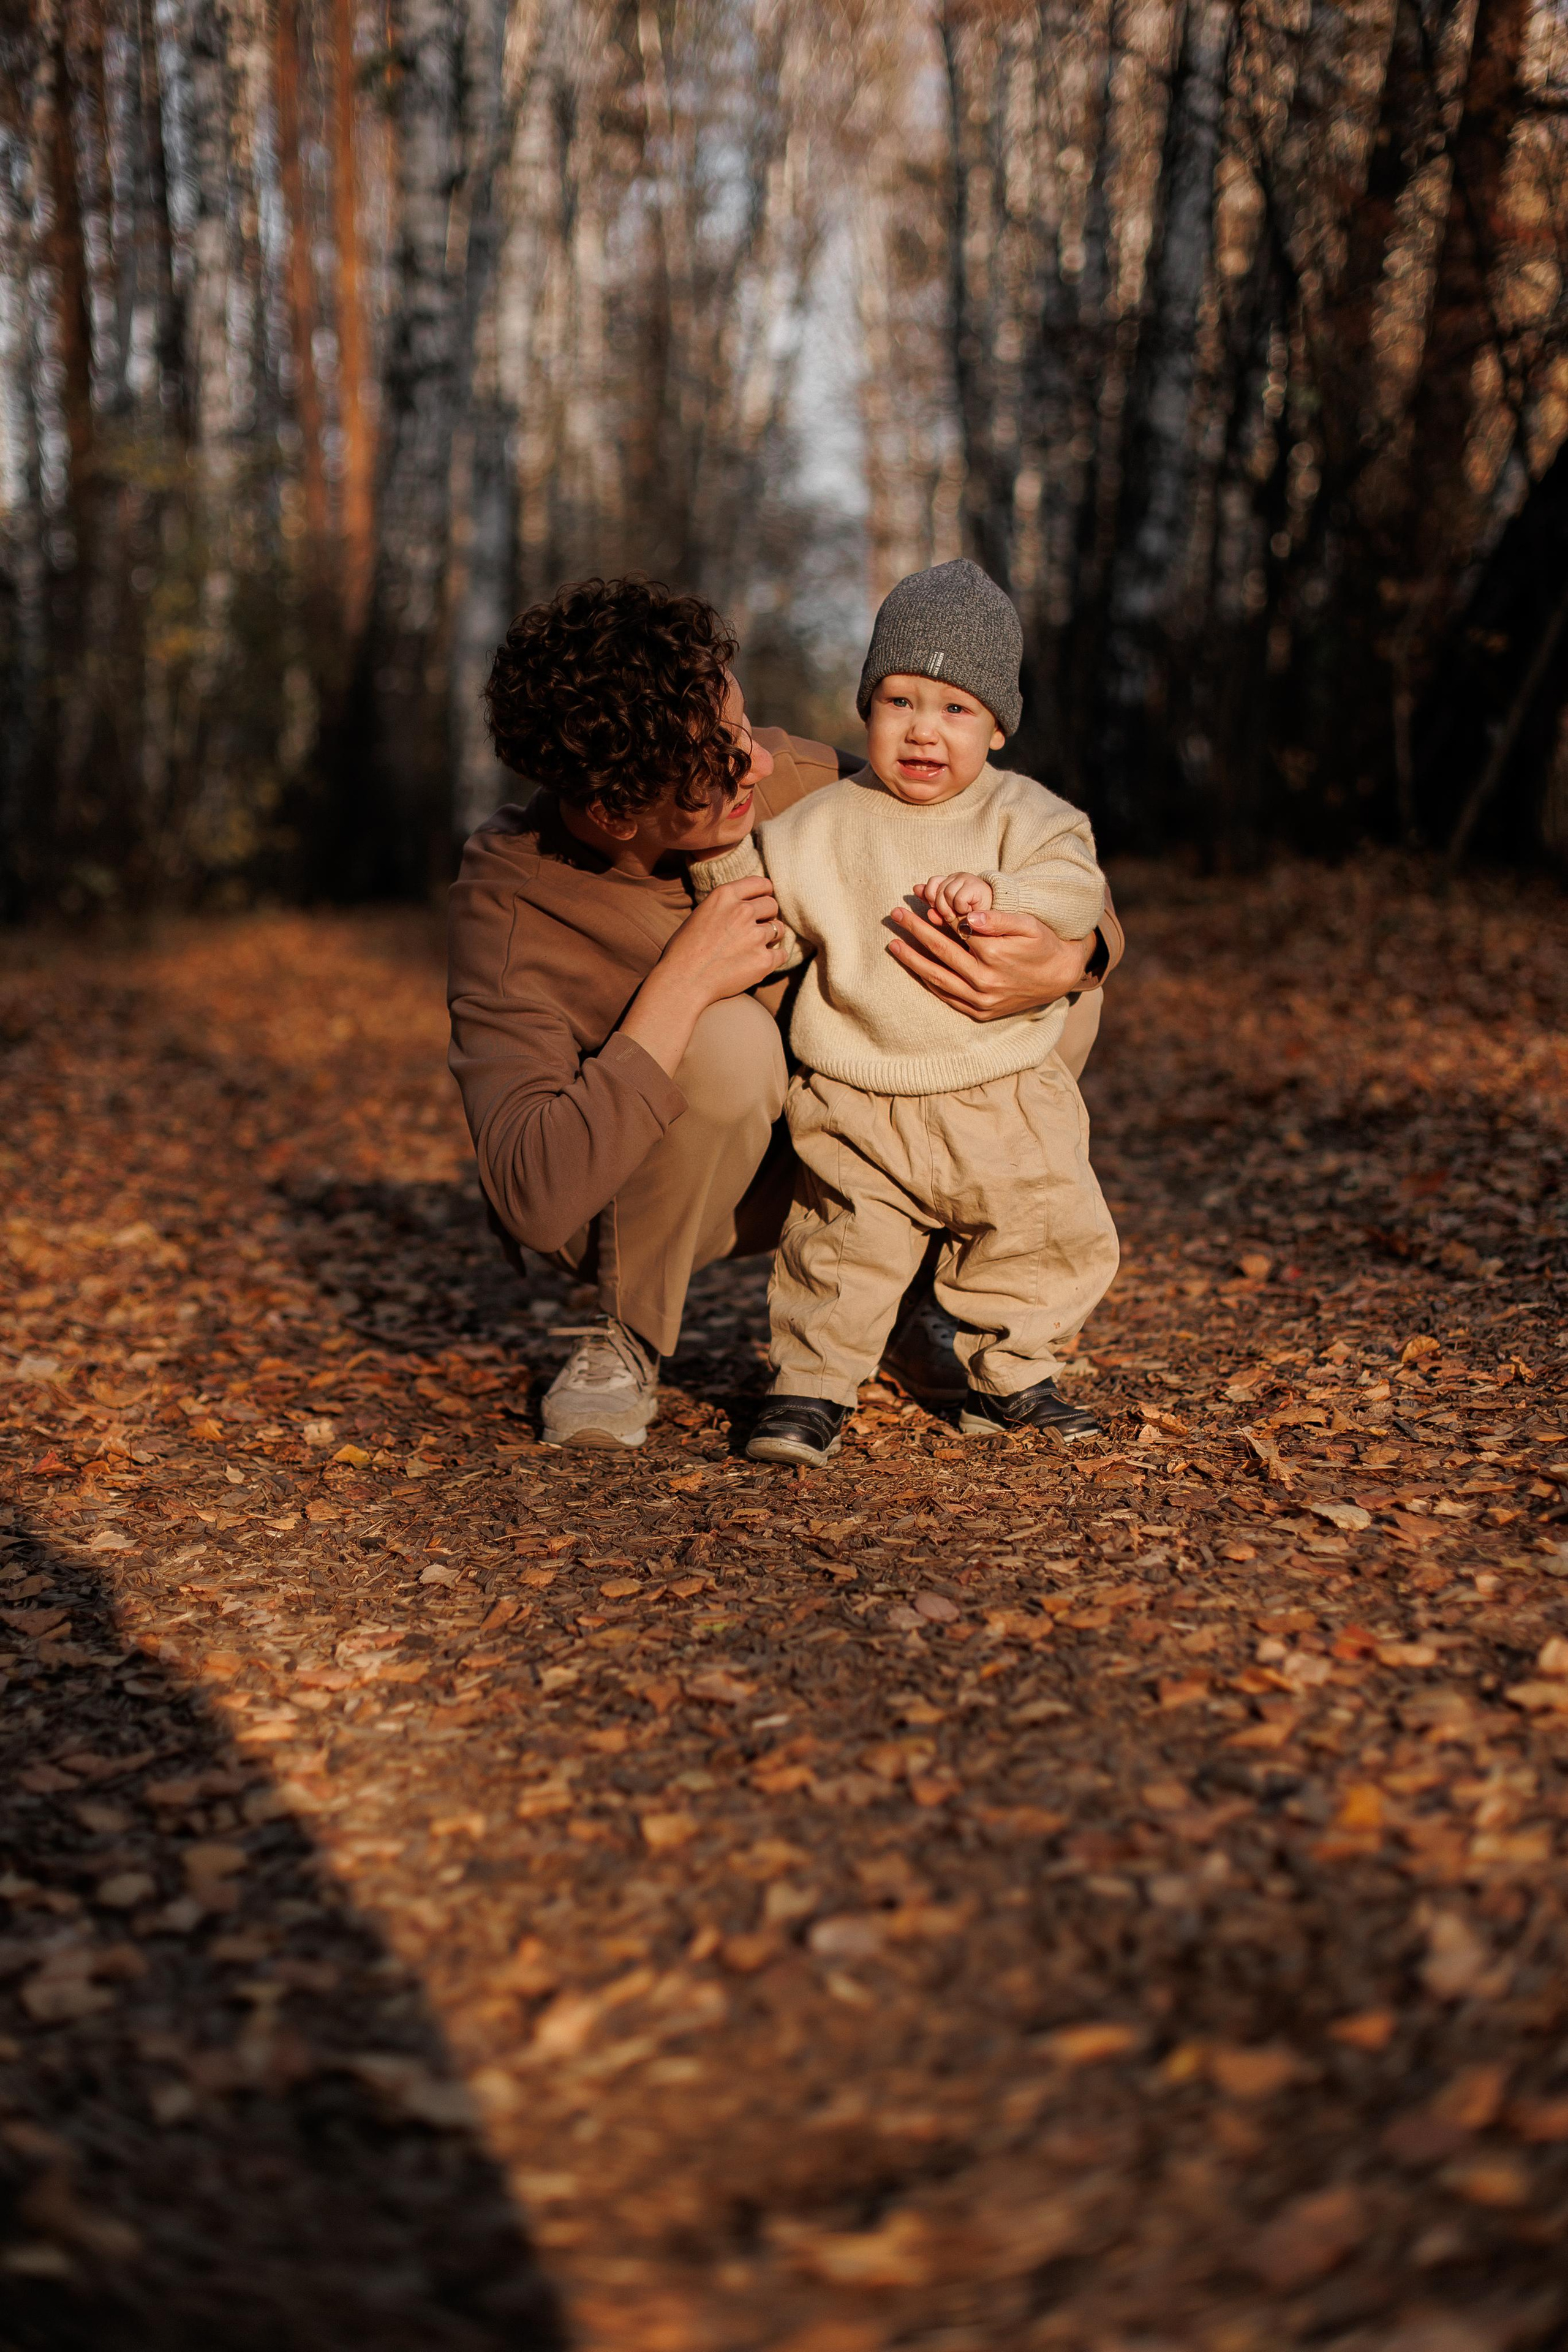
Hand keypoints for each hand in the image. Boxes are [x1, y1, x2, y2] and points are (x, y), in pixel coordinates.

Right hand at [620, 875, 785, 1075]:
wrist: (682, 981)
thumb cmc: (684, 950)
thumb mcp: (701, 913)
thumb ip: (725, 906)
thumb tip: (747, 905)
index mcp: (724, 895)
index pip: (761, 883)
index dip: (764, 893)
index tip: (762, 902)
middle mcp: (742, 911)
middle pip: (772, 905)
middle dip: (767, 916)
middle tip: (756, 929)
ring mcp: (754, 936)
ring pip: (778, 929)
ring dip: (771, 937)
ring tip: (755, 947)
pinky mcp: (763, 960)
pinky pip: (782, 953)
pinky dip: (775, 958)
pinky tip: (762, 962)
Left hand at [885, 902, 1096, 1023]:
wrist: (1059, 977)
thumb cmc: (1042, 944)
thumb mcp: (1027, 924)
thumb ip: (998, 918)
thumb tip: (970, 916)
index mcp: (993, 954)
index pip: (955, 929)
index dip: (934, 913)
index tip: (916, 900)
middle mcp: (984, 980)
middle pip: (940, 951)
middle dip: (915, 931)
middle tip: (894, 915)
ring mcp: (980, 999)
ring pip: (937, 978)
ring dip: (912, 960)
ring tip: (894, 944)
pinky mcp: (980, 1012)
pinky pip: (947, 997)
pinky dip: (929, 982)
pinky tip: (916, 969)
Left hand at [917, 872, 993, 929]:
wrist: (997, 918)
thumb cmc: (972, 917)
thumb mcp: (949, 912)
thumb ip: (933, 903)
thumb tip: (915, 888)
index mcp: (949, 881)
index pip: (931, 883)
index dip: (929, 896)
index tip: (936, 909)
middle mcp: (957, 877)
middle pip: (936, 890)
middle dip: (940, 907)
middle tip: (950, 916)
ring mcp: (966, 879)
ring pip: (945, 894)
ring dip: (951, 910)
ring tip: (961, 915)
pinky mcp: (975, 885)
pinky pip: (958, 898)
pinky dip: (961, 908)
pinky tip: (969, 912)